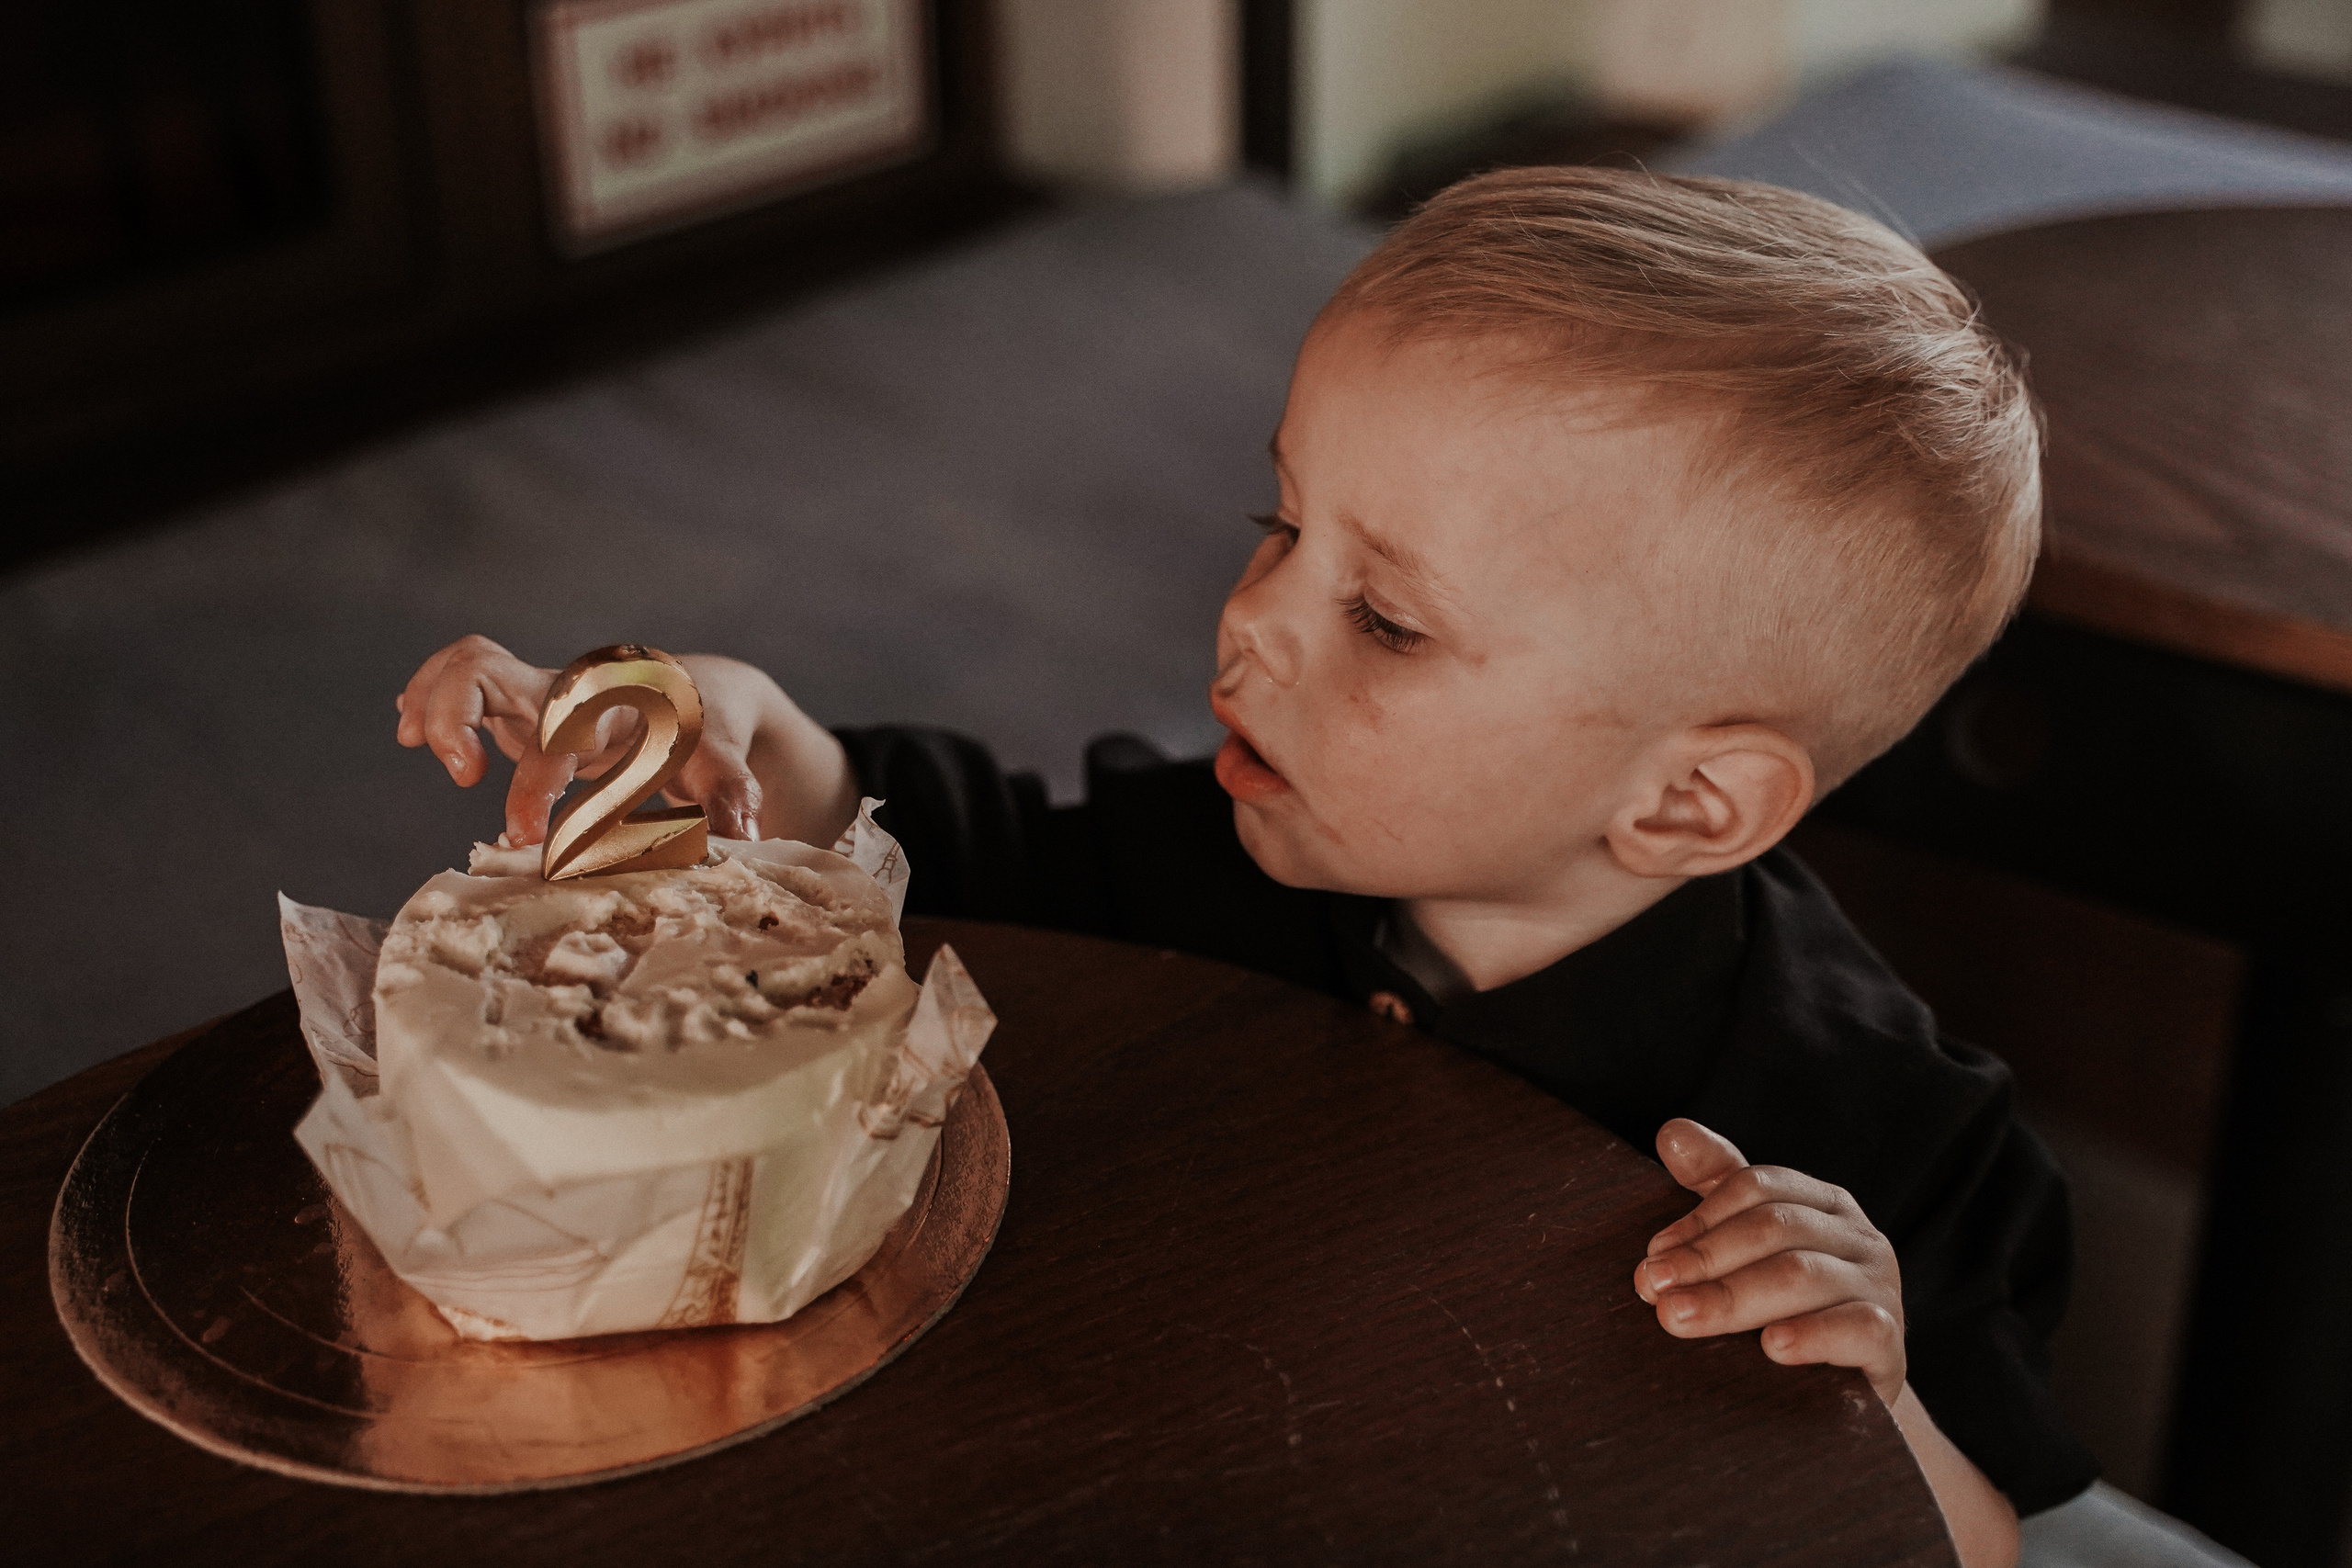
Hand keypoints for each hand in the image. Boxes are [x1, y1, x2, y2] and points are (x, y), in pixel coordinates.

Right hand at [394, 637, 850, 847]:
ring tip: (413, 740)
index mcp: (614, 704)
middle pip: (490, 671)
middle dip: (456, 720)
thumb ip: (730, 792)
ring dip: (433, 698)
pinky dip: (429, 694)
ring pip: (469, 662)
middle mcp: (569, 688)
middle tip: (464, 775)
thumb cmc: (708, 730)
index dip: (537, 785)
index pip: (559, 733)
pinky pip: (463, 675)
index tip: (526, 837)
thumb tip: (742, 835)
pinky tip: (408, 727)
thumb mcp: (722, 758)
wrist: (699, 691)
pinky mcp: (522, 699)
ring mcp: (541, 689)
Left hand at [1632, 1118, 1905, 1404]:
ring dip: (1732, 1296)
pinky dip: (1813, 1335)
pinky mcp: (1892, 1344)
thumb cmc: (1785, 1310)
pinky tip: (1771, 1348)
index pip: (1758, 1187)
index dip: (1700, 1216)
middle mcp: (1859, 1237)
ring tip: (1678, 1316)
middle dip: (1705, 1257)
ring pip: (1804, 1275)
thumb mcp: (1749, 1244)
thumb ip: (1715, 1187)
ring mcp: (1881, 1288)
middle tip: (1652, 1287)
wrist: (1842, 1393)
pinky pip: (1859, 1328)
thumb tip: (1672, 1133)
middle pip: (1775, 1228)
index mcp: (1823, 1204)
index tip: (1653, 1253)